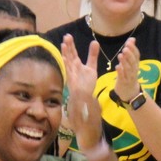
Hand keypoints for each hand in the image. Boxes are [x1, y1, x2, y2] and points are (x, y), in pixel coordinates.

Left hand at [60, 34, 104, 149]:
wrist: (87, 122)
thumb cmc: (85, 119)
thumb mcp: (85, 114)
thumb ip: (84, 107)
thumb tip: (83, 104)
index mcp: (75, 87)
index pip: (70, 74)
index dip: (67, 64)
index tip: (64, 55)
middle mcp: (77, 80)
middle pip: (70, 63)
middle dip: (68, 51)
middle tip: (66, 40)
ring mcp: (82, 77)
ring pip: (76, 60)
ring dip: (73, 49)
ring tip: (70, 37)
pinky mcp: (90, 75)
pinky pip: (91, 63)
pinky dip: (93, 54)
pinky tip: (95, 45)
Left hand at [113, 37, 141, 103]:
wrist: (129, 92)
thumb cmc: (128, 75)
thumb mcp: (130, 62)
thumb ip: (130, 51)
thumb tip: (132, 39)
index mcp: (135, 65)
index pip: (137, 56)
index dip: (133, 49)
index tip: (129, 42)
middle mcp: (134, 70)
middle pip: (133, 62)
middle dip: (129, 55)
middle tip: (124, 48)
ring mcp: (129, 77)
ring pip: (128, 69)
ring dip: (125, 62)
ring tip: (120, 55)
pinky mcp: (124, 83)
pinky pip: (122, 77)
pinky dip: (120, 72)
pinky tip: (117, 67)